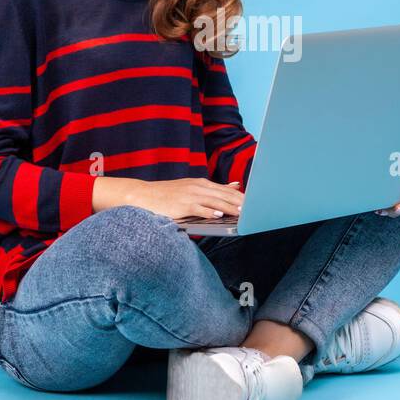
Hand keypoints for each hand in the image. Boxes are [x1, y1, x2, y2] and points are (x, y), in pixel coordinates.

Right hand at [96, 176, 244, 220]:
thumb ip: (213, 189)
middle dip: (240, 202)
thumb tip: (235, 186)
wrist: (143, 195)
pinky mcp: (181, 205)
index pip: (227, 190)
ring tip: (242, 213)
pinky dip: (209, 212)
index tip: (257, 203)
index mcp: (202, 183)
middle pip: (224, 195)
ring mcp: (190, 195)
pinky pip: (197, 208)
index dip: (242, 197)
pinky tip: (218, 216)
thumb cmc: (168, 195)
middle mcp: (198, 187)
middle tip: (256, 209)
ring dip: (229, 207)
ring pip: (214, 201)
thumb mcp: (192, 188)